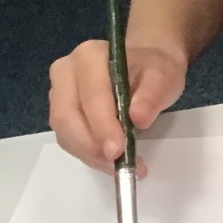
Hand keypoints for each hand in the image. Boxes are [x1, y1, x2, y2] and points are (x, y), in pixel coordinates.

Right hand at [48, 39, 186, 173]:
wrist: (146, 67)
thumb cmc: (154, 70)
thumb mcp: (164, 77)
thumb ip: (152, 95)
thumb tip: (138, 119)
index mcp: (90, 56)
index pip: (91, 95)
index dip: (102, 125)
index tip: (118, 150)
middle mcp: (66, 72)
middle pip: (67, 116)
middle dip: (91, 145)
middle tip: (117, 164)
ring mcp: (59, 93)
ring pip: (65, 131)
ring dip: (90, 154)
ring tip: (119, 166)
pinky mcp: (60, 113)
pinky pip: (68, 138)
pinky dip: (88, 153)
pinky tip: (109, 161)